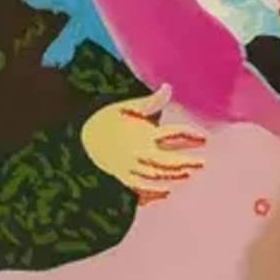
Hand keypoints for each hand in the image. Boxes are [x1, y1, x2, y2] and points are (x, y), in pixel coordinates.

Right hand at [82, 95, 208, 197]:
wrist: (75, 140)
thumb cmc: (101, 120)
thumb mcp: (125, 106)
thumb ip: (150, 101)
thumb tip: (168, 87)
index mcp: (143, 133)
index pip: (173, 134)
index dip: (190, 135)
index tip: (204, 138)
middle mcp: (139, 152)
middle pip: (168, 159)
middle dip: (186, 161)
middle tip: (202, 163)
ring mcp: (130, 167)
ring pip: (157, 175)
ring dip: (173, 175)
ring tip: (187, 174)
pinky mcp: (120, 178)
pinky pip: (141, 188)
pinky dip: (154, 191)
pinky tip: (166, 192)